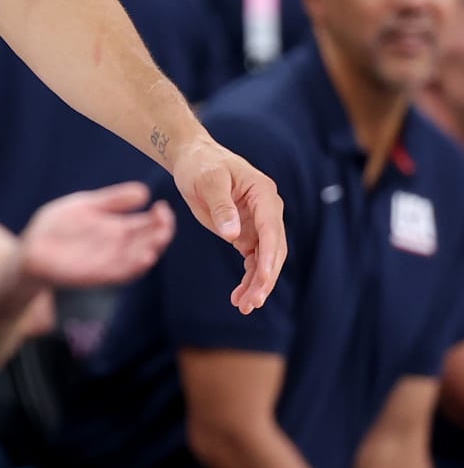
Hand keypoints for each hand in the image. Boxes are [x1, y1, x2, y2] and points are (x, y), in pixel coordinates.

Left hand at [18, 181, 176, 290]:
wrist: (31, 248)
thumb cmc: (57, 226)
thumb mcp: (86, 206)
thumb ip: (112, 200)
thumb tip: (144, 191)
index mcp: (118, 227)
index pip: (147, 224)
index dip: (159, 217)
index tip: (162, 206)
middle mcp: (118, 246)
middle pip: (148, 241)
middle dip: (161, 232)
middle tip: (165, 220)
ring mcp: (109, 261)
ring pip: (139, 257)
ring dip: (152, 249)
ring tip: (160, 237)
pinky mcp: (97, 274)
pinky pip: (121, 273)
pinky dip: (134, 266)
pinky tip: (145, 257)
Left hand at [170, 131, 285, 313]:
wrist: (194, 160)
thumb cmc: (201, 165)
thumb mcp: (208, 181)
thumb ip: (221, 206)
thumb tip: (233, 236)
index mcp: (263, 194)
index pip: (271, 229)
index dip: (269, 256)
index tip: (263, 279)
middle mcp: (267, 211)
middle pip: (274, 249)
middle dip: (265, 277)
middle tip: (252, 302)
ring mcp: (258, 224)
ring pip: (264, 260)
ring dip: (257, 284)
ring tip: (244, 307)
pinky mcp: (245, 234)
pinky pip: (252, 261)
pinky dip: (248, 280)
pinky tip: (238, 298)